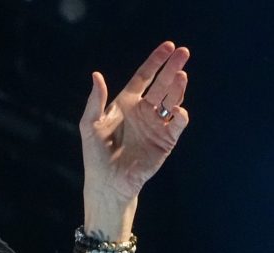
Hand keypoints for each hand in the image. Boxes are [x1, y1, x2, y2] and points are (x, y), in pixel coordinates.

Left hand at [80, 41, 190, 203]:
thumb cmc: (95, 156)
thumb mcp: (89, 125)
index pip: (144, 77)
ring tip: (181, 75)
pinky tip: (178, 109)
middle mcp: (144, 111)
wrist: (107, 183)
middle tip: (184, 52)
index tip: (168, 47)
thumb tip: (96, 75)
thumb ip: (95, 101)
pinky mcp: (165, 142)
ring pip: (172, 101)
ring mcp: (156, 125)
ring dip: (177, 88)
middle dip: (172, 68)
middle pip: (162, 84)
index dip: (155, 62)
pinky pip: (176, 125)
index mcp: (127, 104)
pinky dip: (180, 116)